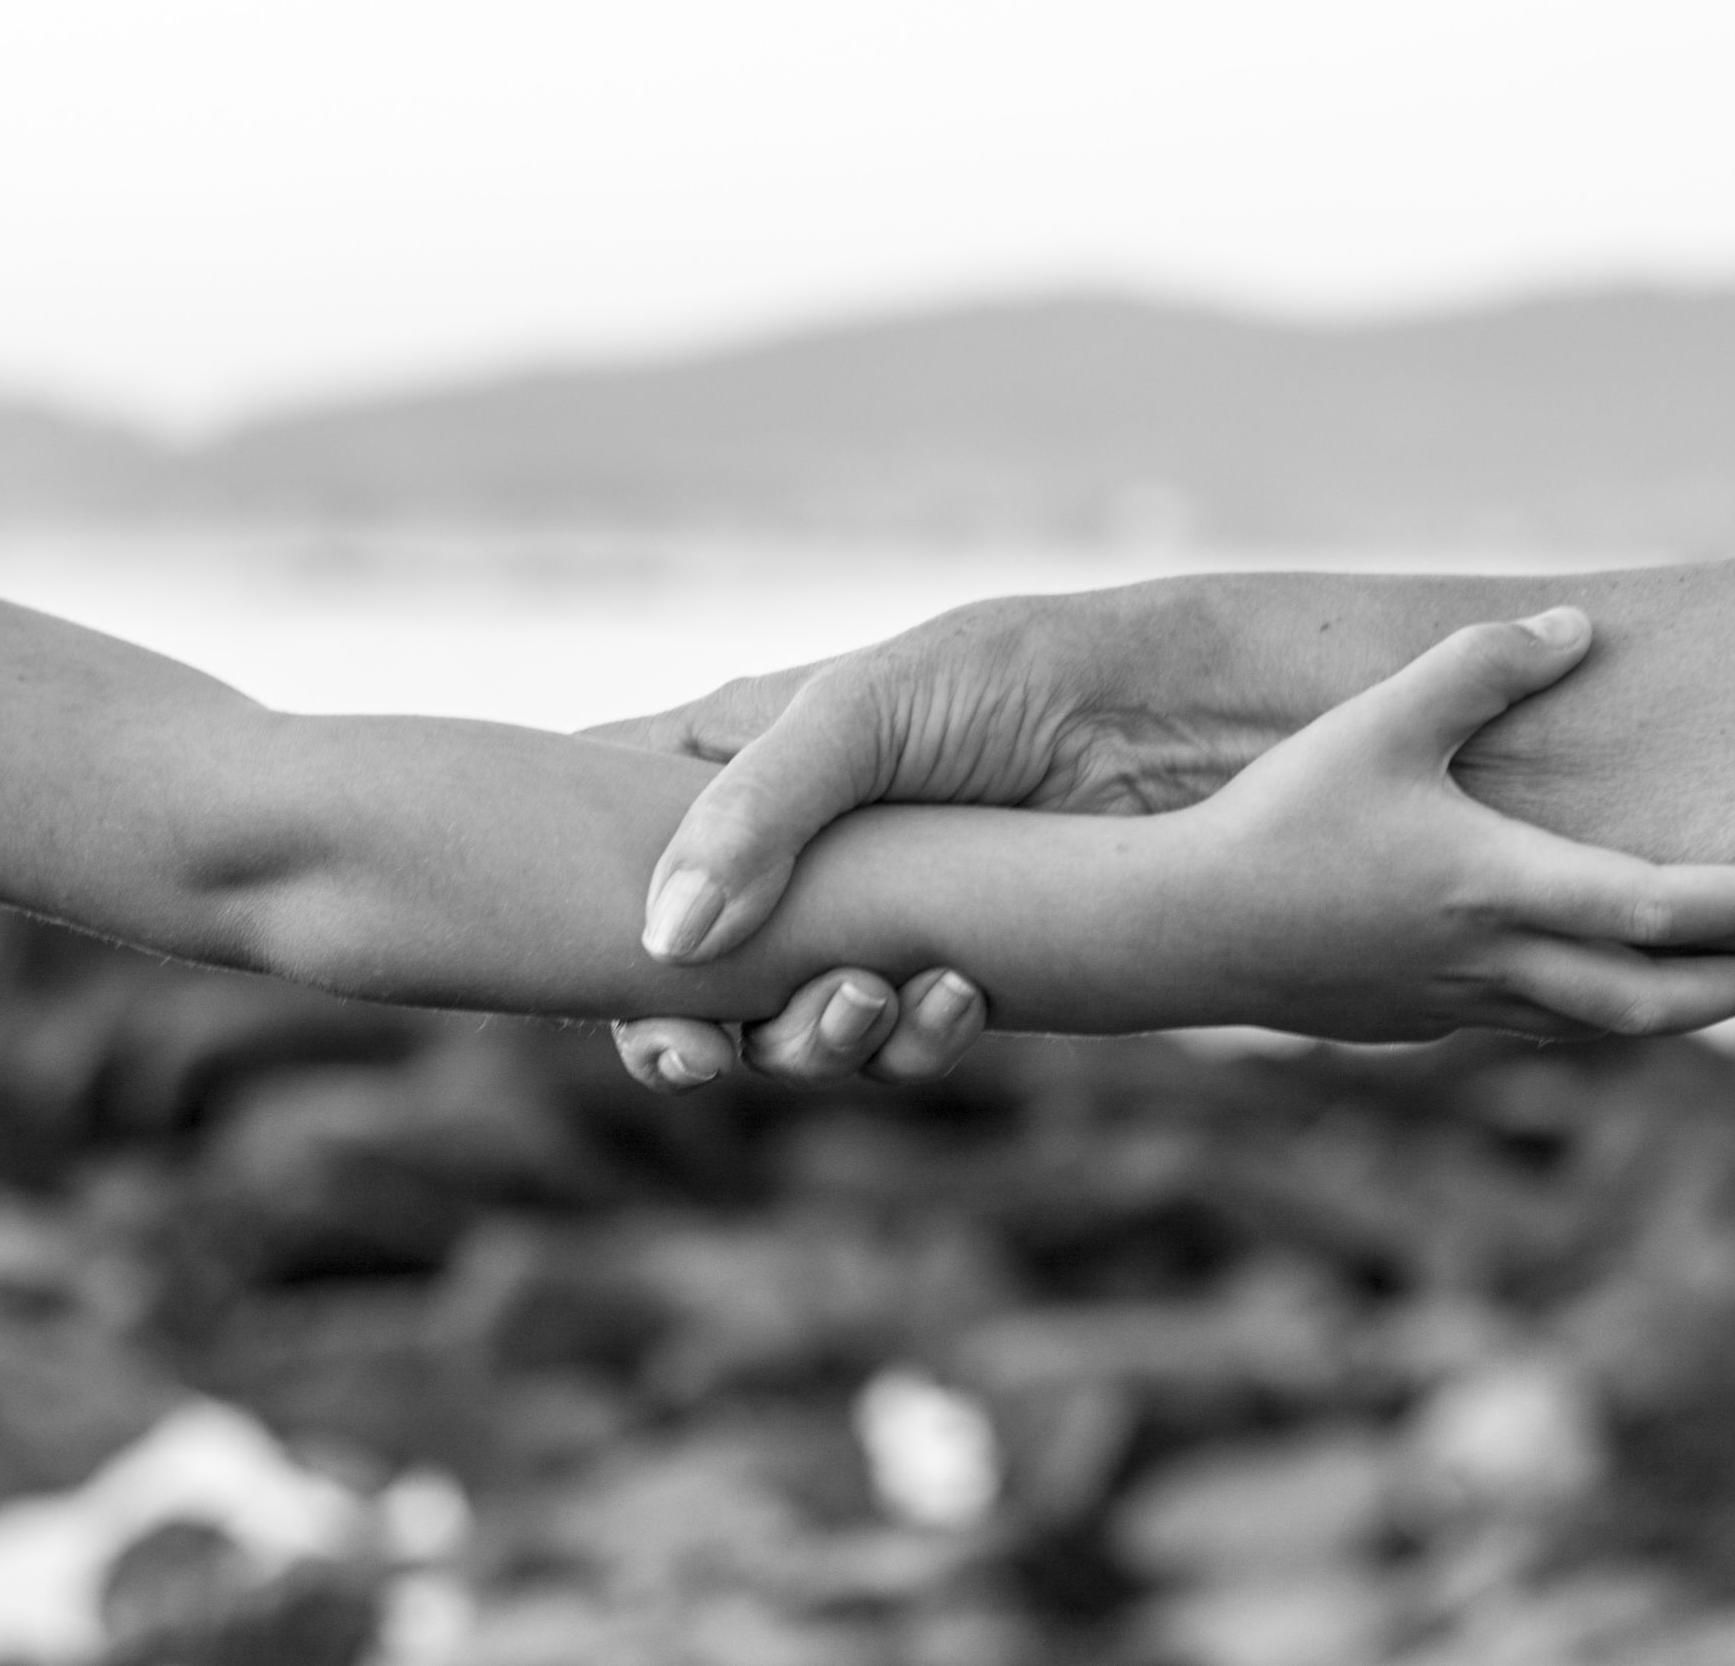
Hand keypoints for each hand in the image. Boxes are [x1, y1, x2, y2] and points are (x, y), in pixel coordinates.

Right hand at [591, 592, 1184, 1093]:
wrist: (1175, 727)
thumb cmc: (1012, 678)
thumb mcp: (865, 710)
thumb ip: (755, 813)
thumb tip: (666, 940)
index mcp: (728, 765)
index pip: (596, 840)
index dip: (560, 915)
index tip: (570, 973)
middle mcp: (782, 855)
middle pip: (678, 975)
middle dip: (683, 1032)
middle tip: (699, 1057)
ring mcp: (862, 921)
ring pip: (783, 1025)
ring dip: (811, 1037)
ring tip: (867, 995)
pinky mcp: (946, 972)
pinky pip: (896, 1042)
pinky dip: (914, 1038)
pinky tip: (958, 992)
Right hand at [1138, 607, 1734, 1040]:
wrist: (1183, 932)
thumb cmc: (1282, 818)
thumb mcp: (1380, 720)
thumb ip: (1480, 664)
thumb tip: (1575, 628)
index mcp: (1500, 889)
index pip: (1660, 910)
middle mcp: (1498, 965)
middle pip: (1661, 1007)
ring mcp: (1464, 1006)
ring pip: (1605, 1025)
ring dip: (1680, 999)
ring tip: (1729, 958)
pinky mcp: (1426, 1022)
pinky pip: (1542, 1021)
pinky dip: (1601, 1002)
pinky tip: (1602, 964)